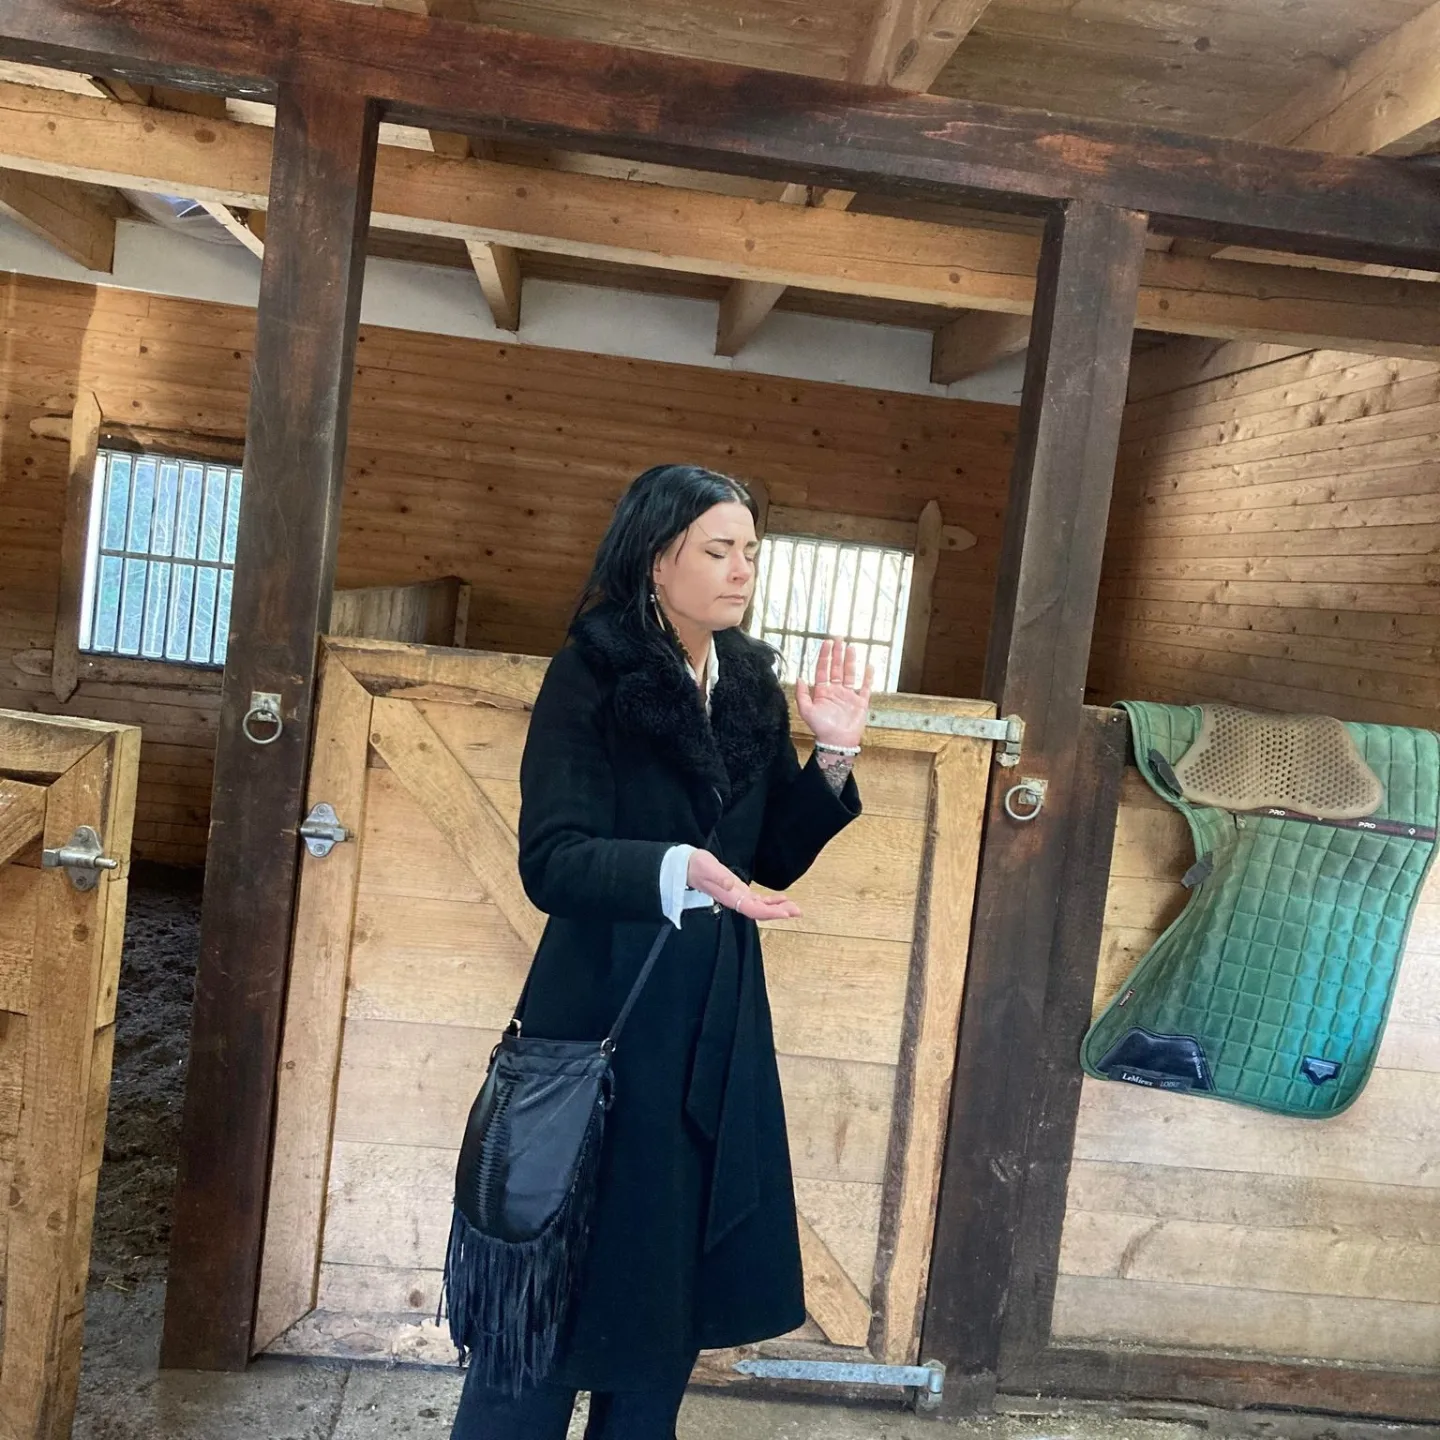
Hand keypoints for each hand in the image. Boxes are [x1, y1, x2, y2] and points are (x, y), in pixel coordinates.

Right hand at [687, 849, 801, 921]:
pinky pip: (756, 900)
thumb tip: (732, 885)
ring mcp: (737, 896)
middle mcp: (735, 900)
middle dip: (778, 912)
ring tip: (794, 908)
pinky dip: (769, 901)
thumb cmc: (695, 865)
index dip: (770, 912)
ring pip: (760, 907)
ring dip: (777, 908)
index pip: (753, 909)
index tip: (786, 912)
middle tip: (797, 911)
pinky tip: (781, 900)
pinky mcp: (737, 891)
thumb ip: (718, 877)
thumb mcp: (706, 866)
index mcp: (729, 896)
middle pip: (759, 911)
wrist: (685, 866)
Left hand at [795, 638, 872, 748]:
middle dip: (837, 653)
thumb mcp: (806, 711)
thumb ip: (802, 694)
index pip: (823, 669)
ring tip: (851, 647)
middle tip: (839, 638)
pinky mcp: (860, 702)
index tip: (826, 642)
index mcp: (823, 691)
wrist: (837, 742)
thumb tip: (799, 677)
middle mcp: (836, 691)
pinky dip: (868, 677)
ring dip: (850, 661)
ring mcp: (849, 696)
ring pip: (850, 674)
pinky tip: (869, 666)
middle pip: (837, 668)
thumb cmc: (821, 728)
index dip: (824, 656)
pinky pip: (866, 687)